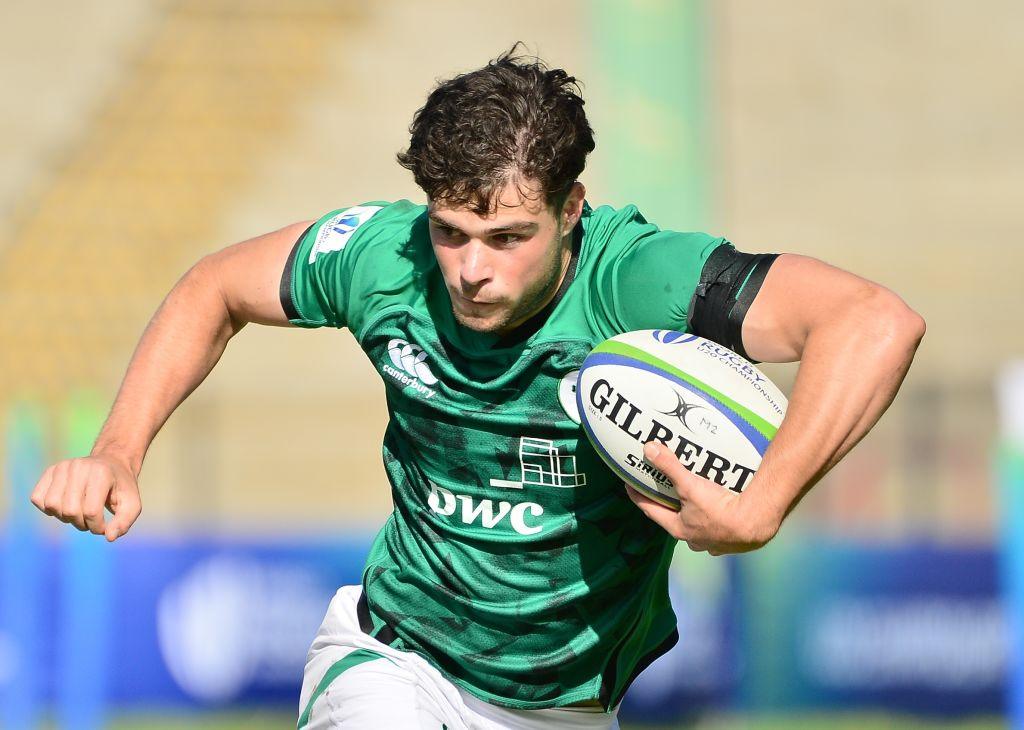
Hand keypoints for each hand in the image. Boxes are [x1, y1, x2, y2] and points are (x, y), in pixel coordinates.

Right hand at [30, 454, 141, 541]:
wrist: (112, 464)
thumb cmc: (122, 488)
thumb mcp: (132, 504)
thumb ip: (124, 522)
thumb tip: (109, 537)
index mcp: (101, 473)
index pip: (91, 511)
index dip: (97, 527)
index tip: (104, 527)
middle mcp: (79, 466)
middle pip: (70, 511)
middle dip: (82, 524)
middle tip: (91, 521)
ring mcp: (62, 467)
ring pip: (52, 506)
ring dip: (65, 518)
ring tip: (79, 514)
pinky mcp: (50, 471)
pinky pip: (38, 498)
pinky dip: (49, 509)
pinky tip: (64, 506)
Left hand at [626, 442, 779, 554]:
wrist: (755, 524)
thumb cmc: (719, 508)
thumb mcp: (690, 485)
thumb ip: (670, 467)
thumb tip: (648, 449)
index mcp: (679, 529)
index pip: (651, 511)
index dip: (639, 497)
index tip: (630, 486)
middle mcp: (694, 541)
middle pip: (675, 521)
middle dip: (670, 507)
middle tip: (666, 492)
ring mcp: (714, 545)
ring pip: (698, 529)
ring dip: (695, 516)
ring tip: (697, 501)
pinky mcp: (733, 544)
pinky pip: (720, 531)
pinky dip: (718, 521)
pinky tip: (724, 511)